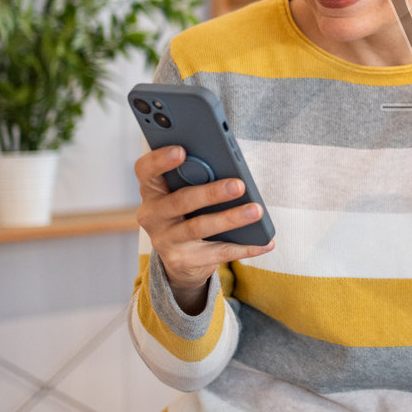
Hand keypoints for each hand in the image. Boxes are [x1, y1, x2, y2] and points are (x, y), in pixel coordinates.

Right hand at [134, 144, 272, 314]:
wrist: (180, 259)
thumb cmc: (189, 210)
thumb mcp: (185, 191)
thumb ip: (197, 176)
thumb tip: (231, 169)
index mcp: (152, 189)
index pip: (145, 170)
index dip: (160, 160)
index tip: (182, 150)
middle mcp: (152, 214)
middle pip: (180, 200)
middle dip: (212, 192)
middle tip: (239, 185)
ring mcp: (164, 240)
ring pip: (199, 227)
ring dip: (231, 218)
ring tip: (256, 211)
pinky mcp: (181, 261)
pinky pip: (217, 253)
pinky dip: (245, 248)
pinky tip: (266, 242)